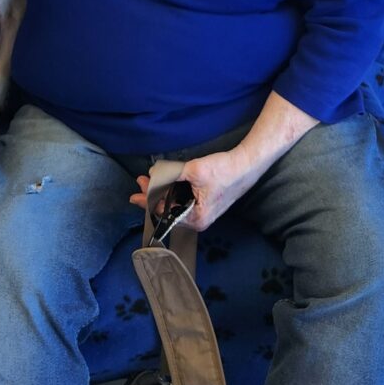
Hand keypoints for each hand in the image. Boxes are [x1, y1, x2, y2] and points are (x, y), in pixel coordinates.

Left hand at [129, 145, 258, 232]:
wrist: (247, 163)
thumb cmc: (225, 170)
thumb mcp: (194, 170)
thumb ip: (170, 175)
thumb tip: (153, 174)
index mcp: (196, 219)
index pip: (164, 213)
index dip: (148, 201)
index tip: (136, 192)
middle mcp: (199, 221)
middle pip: (169, 210)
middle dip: (154, 195)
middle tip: (141, 181)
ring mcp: (203, 213)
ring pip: (176, 204)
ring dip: (163, 191)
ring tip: (151, 178)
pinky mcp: (206, 203)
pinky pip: (184, 200)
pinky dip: (174, 191)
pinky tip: (166, 180)